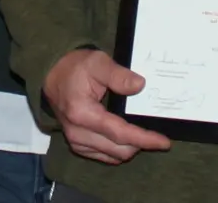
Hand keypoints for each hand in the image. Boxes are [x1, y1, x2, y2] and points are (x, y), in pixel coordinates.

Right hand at [43, 49, 169, 164]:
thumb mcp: (97, 62)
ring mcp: (76, 142)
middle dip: (141, 144)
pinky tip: (127, 137)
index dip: (144, 139)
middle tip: (156, 133)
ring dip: (131, 147)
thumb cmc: (75, 67)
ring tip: (143, 133)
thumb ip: (118, 74)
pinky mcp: (78, 146)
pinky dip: (119, 149)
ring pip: (114, 156)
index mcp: (82, 113)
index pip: (119, 133)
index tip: (164, 142)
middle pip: (119, 150)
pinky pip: (105, 156)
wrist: (52, 75)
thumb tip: (140, 86)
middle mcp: (77, 133)